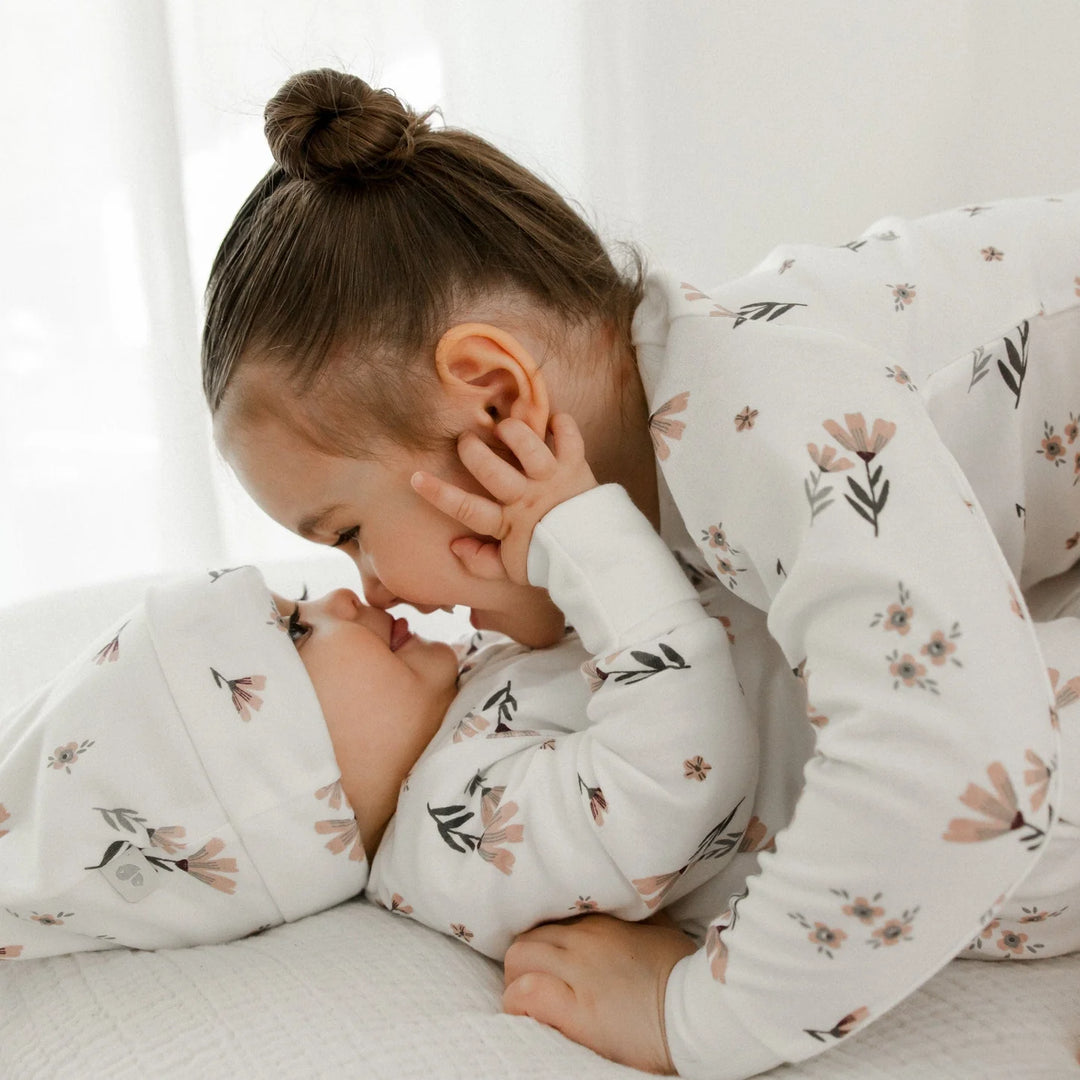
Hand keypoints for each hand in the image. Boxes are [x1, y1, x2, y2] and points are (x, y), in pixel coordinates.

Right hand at [411, 413, 596, 585]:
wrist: (595, 556)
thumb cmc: (548, 559)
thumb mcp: (513, 568)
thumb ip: (481, 561)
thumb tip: (455, 546)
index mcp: (509, 524)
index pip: (467, 509)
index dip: (439, 493)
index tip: (416, 477)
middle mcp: (528, 498)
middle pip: (493, 470)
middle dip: (473, 450)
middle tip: (466, 441)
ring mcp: (552, 480)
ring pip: (529, 447)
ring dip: (512, 431)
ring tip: (503, 427)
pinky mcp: (576, 467)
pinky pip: (570, 438)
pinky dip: (562, 424)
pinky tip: (551, 420)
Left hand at [502, 914, 696, 1074]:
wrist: (700, 1013)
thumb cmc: (684, 974)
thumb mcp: (660, 929)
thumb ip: (636, 914)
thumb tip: (629, 903)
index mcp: (602, 921)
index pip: (550, 918)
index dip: (541, 938)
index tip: (544, 954)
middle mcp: (585, 940)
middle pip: (527, 937)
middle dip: (521, 959)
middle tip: (528, 980)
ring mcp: (580, 973)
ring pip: (519, 959)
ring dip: (515, 979)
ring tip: (524, 999)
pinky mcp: (578, 1011)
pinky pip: (527, 994)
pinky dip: (517, 1003)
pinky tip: (525, 1013)